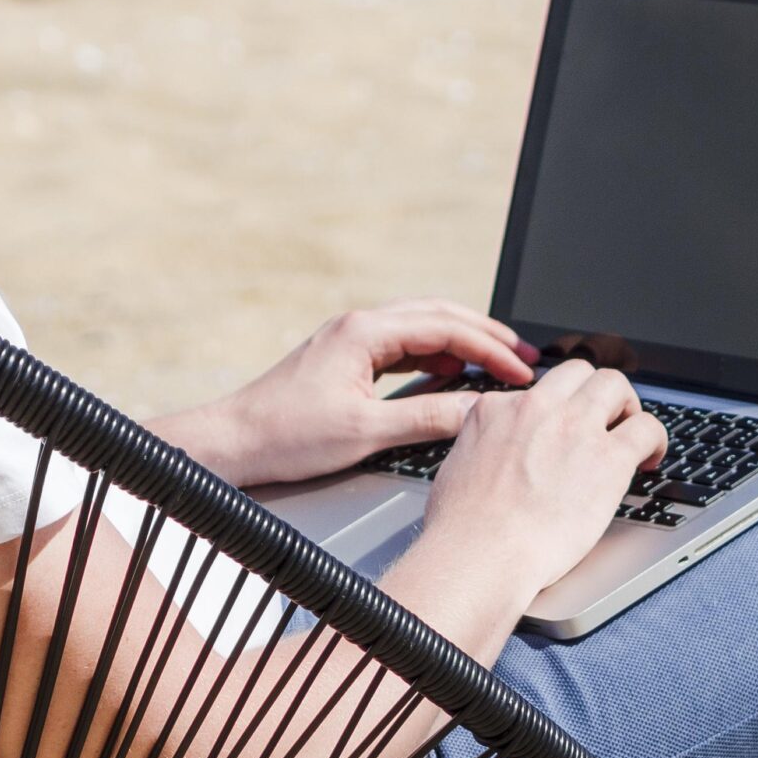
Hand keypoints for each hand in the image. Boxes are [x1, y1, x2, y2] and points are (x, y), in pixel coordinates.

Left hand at [153, 298, 540, 487]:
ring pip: (421, 327)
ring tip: (496, 362)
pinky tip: (449, 374)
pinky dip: (434, 355)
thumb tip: (478, 412)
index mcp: (365, 333)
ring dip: (462, 341)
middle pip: (439, 314)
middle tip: (524, 356)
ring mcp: (350, 340)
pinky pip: (402, 346)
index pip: (446, 328)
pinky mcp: (344, 360)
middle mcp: (358, 326)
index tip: (521, 371)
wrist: (233, 443)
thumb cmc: (284, 436)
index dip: (492, 349)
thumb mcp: (366, 432)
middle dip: (486, 334)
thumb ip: (428, 419)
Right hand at [418, 359, 668, 598]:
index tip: (560, 430)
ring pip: (615, 384)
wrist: (481, 553)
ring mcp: (574, 428)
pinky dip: (654, 439)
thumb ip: (479, 449)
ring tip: (629, 432)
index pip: (533, 393)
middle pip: (578, 373)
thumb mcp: (455, 468)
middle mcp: (536, 408)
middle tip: (602, 420)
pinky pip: (647, 427)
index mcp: (494, 410)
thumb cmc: (462, 528)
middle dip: (593, 393)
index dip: (553, 412)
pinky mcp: (608, 458)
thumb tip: (489, 457)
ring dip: (626, 406)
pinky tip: (650, 457)